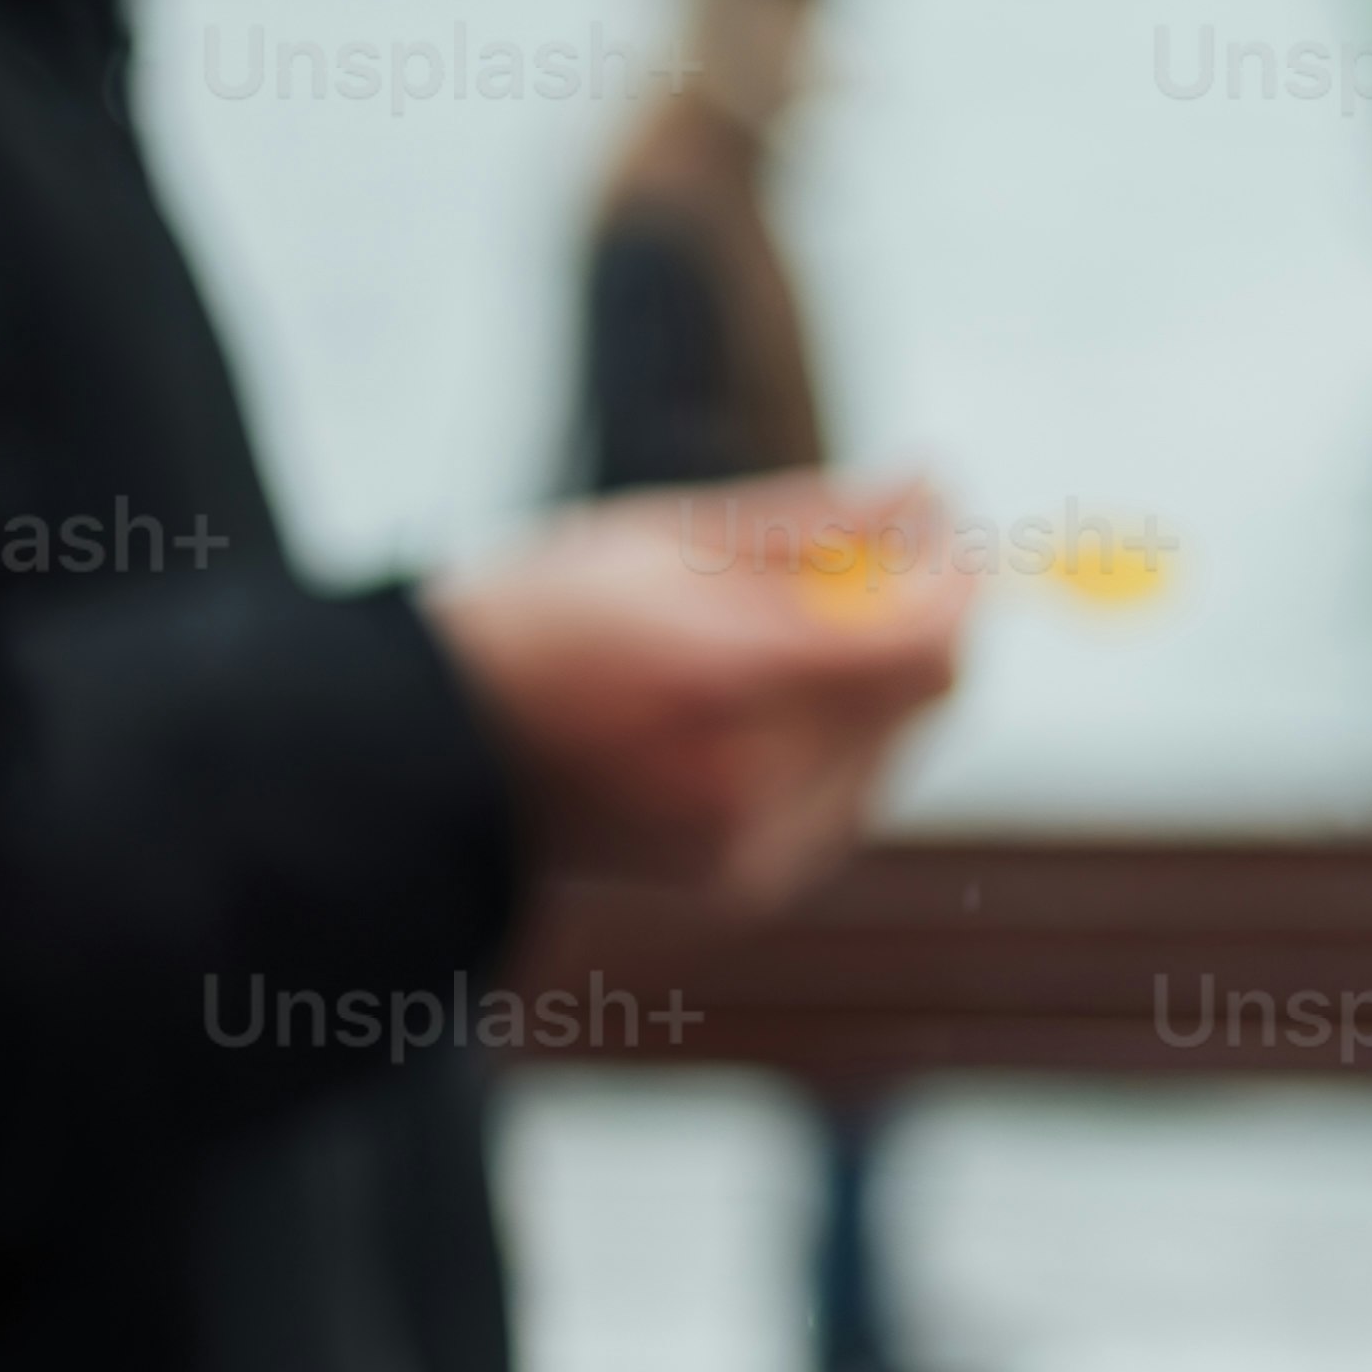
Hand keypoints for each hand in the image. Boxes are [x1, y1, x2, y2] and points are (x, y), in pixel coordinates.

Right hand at [426, 474, 967, 901]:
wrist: (420, 759)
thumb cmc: (524, 627)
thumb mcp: (658, 538)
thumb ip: (810, 521)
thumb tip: (926, 489)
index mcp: (728, 678)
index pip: (925, 638)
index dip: (951, 576)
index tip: (933, 529)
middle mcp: (752, 777)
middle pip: (922, 695)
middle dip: (913, 621)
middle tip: (868, 562)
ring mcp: (750, 843)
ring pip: (891, 749)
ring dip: (871, 685)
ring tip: (783, 635)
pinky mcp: (742, 882)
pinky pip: (843, 800)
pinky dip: (834, 745)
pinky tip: (760, 708)